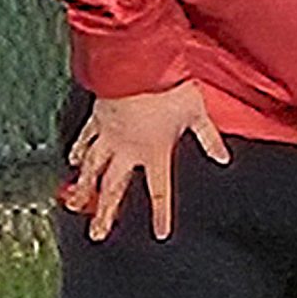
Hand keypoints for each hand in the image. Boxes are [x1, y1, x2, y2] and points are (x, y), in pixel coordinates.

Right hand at [62, 81, 228, 240]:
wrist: (138, 63)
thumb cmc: (169, 87)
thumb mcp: (197, 113)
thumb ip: (209, 139)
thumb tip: (223, 157)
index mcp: (155, 152)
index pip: (159, 191)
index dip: (160, 214)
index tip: (160, 234)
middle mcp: (128, 149)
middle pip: (114, 188)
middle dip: (105, 213)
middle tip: (97, 233)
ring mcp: (109, 135)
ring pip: (93, 168)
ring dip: (84, 188)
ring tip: (75, 205)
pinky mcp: (98, 117)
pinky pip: (85, 139)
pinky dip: (78, 151)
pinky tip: (73, 162)